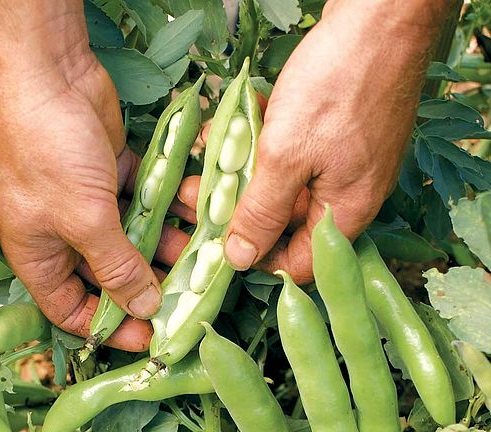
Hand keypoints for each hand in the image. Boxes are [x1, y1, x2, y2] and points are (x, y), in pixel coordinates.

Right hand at [0, 1, 195, 350]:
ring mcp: (91, 203)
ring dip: (168, 243)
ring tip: (205, 251)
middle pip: (112, 276)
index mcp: (42, 257)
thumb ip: (118, 268)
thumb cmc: (50, 155)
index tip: (151, 336)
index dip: (111, 328)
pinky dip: (168, 203)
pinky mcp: (115, 175)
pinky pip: (147, 200)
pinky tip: (196, 204)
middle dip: (150, 284)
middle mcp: (66, 235)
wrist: (48, 74)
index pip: (75, 311)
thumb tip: (144, 308)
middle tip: (190, 293)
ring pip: (136, 238)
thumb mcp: (84, 220)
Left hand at [217, 0, 454, 282]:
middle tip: (194, 195)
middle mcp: (347, 194)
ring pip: (282, 185)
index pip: (298, 262)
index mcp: (346, 211)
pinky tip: (232, 126)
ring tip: (205, 156)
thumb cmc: (338, 83)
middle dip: (237, 209)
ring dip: (241, 173)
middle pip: (285, 223)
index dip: (257, 258)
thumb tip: (241, 259)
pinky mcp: (332, 134)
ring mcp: (341, 161)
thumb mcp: (287, 155)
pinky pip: (290, 154)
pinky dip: (260, 145)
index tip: (216, 243)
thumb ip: (262, 211)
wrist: (381, 13)